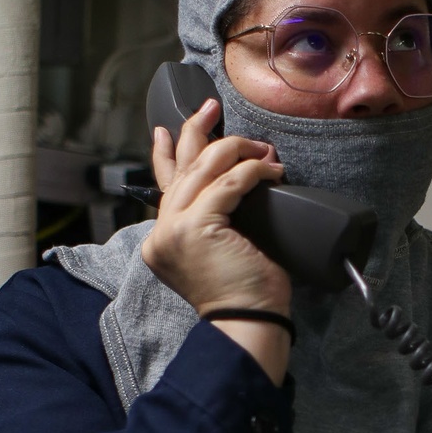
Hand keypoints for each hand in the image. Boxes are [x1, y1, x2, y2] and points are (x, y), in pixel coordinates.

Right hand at [142, 99, 293, 383]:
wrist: (247, 324)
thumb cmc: (244, 297)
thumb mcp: (220, 253)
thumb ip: (212, 223)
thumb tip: (235, 187)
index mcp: (161, 242)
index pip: (162, 187)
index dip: (166, 154)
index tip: (169, 130)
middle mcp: (161, 233)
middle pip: (178, 169)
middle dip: (195, 133)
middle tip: (209, 108)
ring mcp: (175, 230)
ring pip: (201, 169)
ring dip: (233, 149)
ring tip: (257, 143)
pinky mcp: (198, 227)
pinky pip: (229, 183)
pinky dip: (253, 171)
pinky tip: (270, 168)